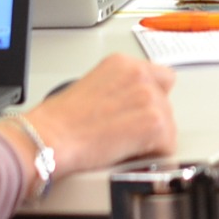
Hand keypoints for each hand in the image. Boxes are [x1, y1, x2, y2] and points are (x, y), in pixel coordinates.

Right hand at [0, 54, 176, 182]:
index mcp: (122, 63)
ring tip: (122, 144)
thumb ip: (117, 88)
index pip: (159, 77)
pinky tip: (128, 153)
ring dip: (151, 138)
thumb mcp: (90, 85)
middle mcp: (139, 74)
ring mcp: (149, 97)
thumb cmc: (58, 120)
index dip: (149, 99)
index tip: (138, 112)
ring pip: (168, 124)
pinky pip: (168, 145)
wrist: (50, 137)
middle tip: (126, 133)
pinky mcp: (154, 123)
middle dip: (150, 119)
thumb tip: (128, 105)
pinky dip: (153, 155)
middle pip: (165, 102)